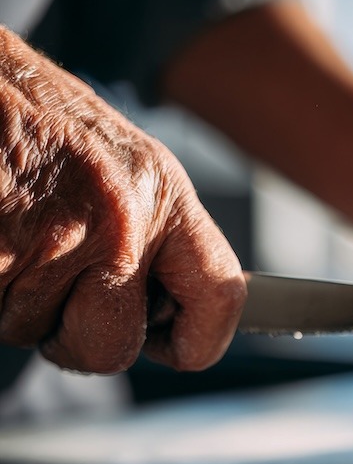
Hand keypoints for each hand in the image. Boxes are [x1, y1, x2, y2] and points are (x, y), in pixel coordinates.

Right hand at [0, 27, 244, 373]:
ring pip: (33, 332)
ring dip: (16, 302)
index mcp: (162, 192)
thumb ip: (152, 236)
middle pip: (114, 348)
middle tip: (53, 286)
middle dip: (79, 336)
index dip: (201, 339)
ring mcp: (52, 238)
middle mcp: (119, 218)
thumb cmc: (35, 115)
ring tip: (8, 230)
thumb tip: (168, 315)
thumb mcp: (120, 162)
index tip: (175, 346)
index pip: (221, 294)